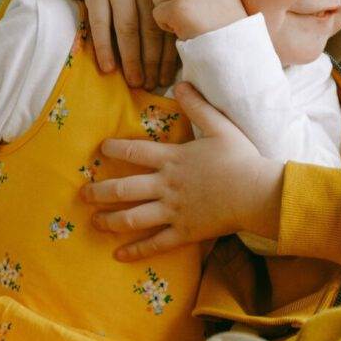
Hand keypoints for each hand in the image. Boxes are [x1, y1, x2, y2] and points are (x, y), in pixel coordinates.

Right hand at [71, 0, 177, 89]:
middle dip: (151, 62)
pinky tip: (108, 67)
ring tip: (134, 81)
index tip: (167, 79)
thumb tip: (174, 62)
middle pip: (149, 31)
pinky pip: (100, 24)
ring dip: (131, 59)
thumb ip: (164, 18)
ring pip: (127, 29)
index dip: (167, 56)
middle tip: (151, 85)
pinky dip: (104, 48)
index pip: (166, 28)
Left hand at [81, 83, 283, 259]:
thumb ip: (198, 107)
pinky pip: (155, 243)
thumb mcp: (221, 126)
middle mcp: (166, 186)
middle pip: (123, 188)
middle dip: (99, 191)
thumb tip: (181, 85)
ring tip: (95, 222)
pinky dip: (136, 250)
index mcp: (173, 159)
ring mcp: (173, 211)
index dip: (114, 148)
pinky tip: (120, 255)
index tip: (101, 148)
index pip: (135, 151)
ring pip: (132, 218)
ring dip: (109, 220)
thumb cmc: (242, 158)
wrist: (257, 193)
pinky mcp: (184, 232)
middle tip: (83, 193)